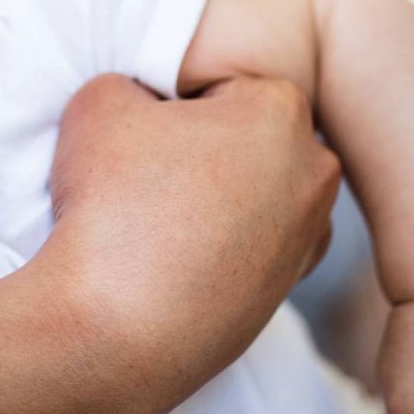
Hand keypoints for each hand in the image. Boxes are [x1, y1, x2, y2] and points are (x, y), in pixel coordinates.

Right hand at [46, 74, 339, 413]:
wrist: (115, 331)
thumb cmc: (112, 207)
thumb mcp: (99, 102)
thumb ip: (131, 82)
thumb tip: (144, 102)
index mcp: (282, 111)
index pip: (220, 83)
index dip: (171, 102)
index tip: (140, 134)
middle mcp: (314, 171)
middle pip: (244, 136)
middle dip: (201, 147)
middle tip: (145, 175)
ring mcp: (307, 237)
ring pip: (250, 191)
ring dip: (212, 196)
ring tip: (155, 222)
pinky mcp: (286, 290)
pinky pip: (248, 245)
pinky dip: (218, 246)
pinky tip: (172, 260)